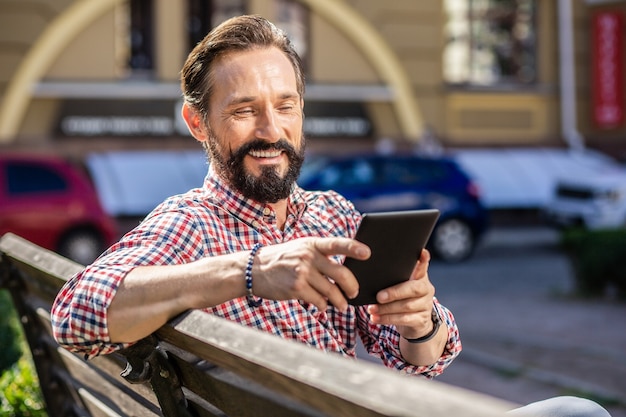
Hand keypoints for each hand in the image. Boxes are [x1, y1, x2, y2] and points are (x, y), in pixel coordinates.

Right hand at [251, 237, 369, 310]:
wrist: (254, 269)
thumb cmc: (282, 260)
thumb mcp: (300, 249)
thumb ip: (320, 256)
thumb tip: (344, 272)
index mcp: (312, 244)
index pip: (337, 244)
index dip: (354, 248)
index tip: (368, 253)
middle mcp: (308, 257)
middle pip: (341, 273)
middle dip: (352, 286)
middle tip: (354, 293)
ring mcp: (302, 272)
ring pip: (332, 290)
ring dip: (340, 301)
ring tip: (342, 305)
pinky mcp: (296, 288)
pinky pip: (319, 300)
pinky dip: (323, 306)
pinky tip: (322, 306)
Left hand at [366, 249, 435, 337]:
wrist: (414, 323)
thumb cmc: (401, 299)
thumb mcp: (399, 286)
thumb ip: (392, 277)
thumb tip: (371, 268)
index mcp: (420, 277)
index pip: (423, 266)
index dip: (423, 260)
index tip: (422, 252)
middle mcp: (426, 289)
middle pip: (414, 288)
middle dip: (395, 292)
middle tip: (379, 296)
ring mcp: (426, 305)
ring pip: (406, 306)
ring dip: (386, 308)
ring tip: (372, 309)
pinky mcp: (422, 320)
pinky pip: (404, 319)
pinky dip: (388, 319)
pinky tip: (375, 318)